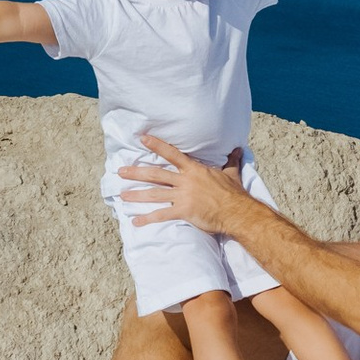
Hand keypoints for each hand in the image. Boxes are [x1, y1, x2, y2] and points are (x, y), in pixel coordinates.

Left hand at [119, 138, 252, 234]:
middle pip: (156, 174)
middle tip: (120, 171)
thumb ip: (231, 161)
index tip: (142, 138)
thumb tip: (238, 150)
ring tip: (122, 195)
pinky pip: (162, 215)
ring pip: (155, 194)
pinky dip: (148, 219)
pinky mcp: (184, 212)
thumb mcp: (232, 174)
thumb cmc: (234, 193)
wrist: (237, 211)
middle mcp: (185, 181)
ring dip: (137, 195)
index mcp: (194, 170)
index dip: (156, 145)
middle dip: (136, 172)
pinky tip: (135, 221)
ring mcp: (183, 196)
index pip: (172, 153)